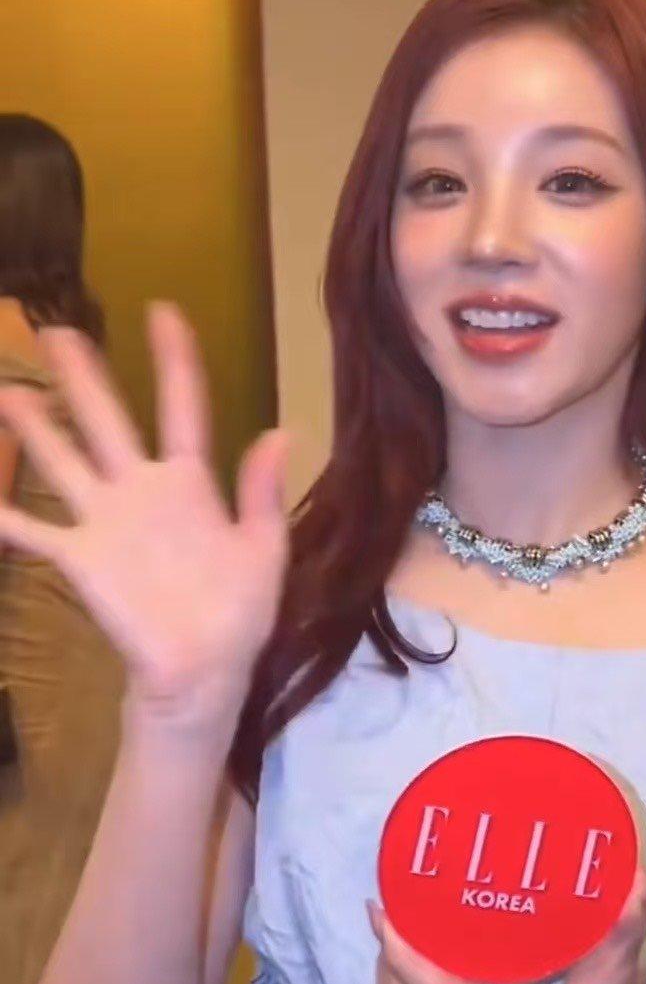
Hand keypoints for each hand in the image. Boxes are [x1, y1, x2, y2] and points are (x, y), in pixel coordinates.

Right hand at [0, 303, 292, 722]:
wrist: (205, 672)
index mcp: (191, 482)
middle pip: (107, 419)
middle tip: (55, 330)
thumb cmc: (240, 613)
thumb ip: (261, 492)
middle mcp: (142, 489)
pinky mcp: (82, 559)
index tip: (163, 311)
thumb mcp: (263, 550)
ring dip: (35, 429)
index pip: (183, 406)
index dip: (175, 360)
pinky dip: (6, 518)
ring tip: (7, 392)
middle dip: (83, 376)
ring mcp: (106, 521)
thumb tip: (280, 432)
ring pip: (64, 460)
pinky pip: (36, 533)